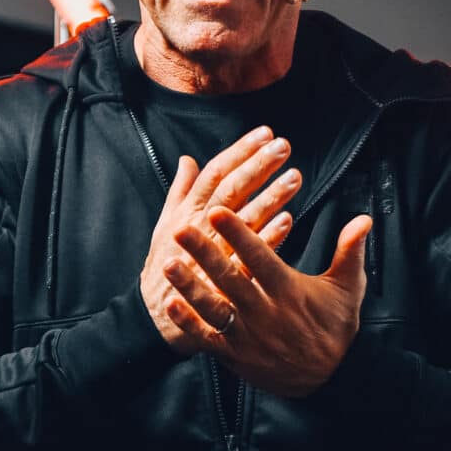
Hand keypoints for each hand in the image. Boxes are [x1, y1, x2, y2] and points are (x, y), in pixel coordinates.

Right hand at [141, 127, 301, 353]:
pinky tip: (289, 221)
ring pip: (243, 220)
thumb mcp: (165, 224)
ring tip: (295, 178)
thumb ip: (180, 191)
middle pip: (230, 190)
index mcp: (186, 211)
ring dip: (269, 197)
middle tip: (283, 147)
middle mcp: (198, 228)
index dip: (240, 151)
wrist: (156, 316)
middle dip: (257, 166)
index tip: (265, 134)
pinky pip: (249, 257)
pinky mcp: (224, 281)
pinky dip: (268, 238)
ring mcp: (211, 254)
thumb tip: (188, 159)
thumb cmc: (165, 265)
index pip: (215, 172)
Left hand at [163, 207, 372, 395]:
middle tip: (182, 229)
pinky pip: (209, 339)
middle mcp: (266, 313)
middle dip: (205, 253)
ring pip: (214, 309)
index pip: (261, 257)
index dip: (239, 234)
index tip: (219, 211)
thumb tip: (363, 219)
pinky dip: (189, 324)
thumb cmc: (337, 327)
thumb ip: (350, 251)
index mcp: (289, 291)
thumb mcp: (348, 288)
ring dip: (190, 287)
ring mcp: (249, 337)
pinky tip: (170, 305)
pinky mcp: (237, 356)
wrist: (333, 379)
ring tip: (168, 264)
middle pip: (230, 279)